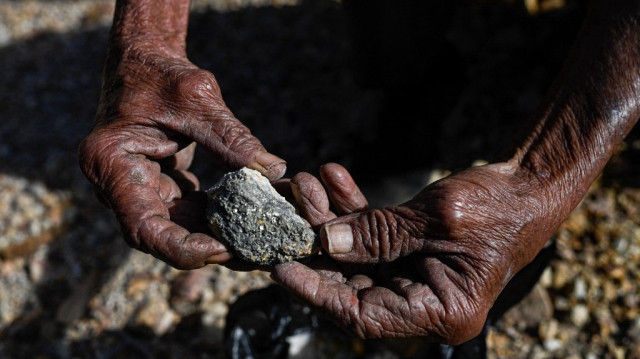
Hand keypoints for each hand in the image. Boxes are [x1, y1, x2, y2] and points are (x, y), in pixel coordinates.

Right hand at [78, 44, 285, 268]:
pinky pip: (185, 214)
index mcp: (110, 163)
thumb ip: (232, 137)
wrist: (145, 62)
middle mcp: (115, 185)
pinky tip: (249, 220)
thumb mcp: (198, 99)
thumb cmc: (163, 74)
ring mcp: (134, 189)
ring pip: (175, 230)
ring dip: (214, 237)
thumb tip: (274, 171)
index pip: (142, 227)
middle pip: (159, 236)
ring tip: (257, 243)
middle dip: (205, 249)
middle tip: (252, 253)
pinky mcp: (156, 187)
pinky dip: (215, 220)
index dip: (181, 247)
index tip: (223, 249)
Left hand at [273, 163, 553, 342]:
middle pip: (353, 284)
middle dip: (319, 246)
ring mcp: (417, 277)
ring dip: (332, 219)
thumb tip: (326, 241)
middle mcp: (425, 302)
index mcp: (440, 311)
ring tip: (307, 184)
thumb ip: (380, 233)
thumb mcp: (438, 218)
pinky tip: (334, 177)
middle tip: (289, 215)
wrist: (530, 185)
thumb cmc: (499, 206)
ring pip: (357, 256)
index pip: (364, 315)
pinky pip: (372, 236)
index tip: (282, 270)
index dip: (319, 294)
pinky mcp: (411, 252)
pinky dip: (354, 209)